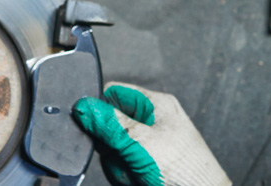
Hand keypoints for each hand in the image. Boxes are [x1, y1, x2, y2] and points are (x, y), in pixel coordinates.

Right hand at [73, 82, 231, 185]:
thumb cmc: (185, 172)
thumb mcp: (141, 142)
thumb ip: (110, 124)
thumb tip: (84, 107)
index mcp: (155, 105)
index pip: (114, 92)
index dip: (100, 107)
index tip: (92, 124)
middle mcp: (151, 122)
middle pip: (109, 125)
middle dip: (110, 145)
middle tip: (123, 156)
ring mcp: (147, 145)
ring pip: (111, 149)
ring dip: (117, 165)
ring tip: (135, 172)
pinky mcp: (144, 164)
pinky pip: (119, 166)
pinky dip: (123, 176)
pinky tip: (135, 180)